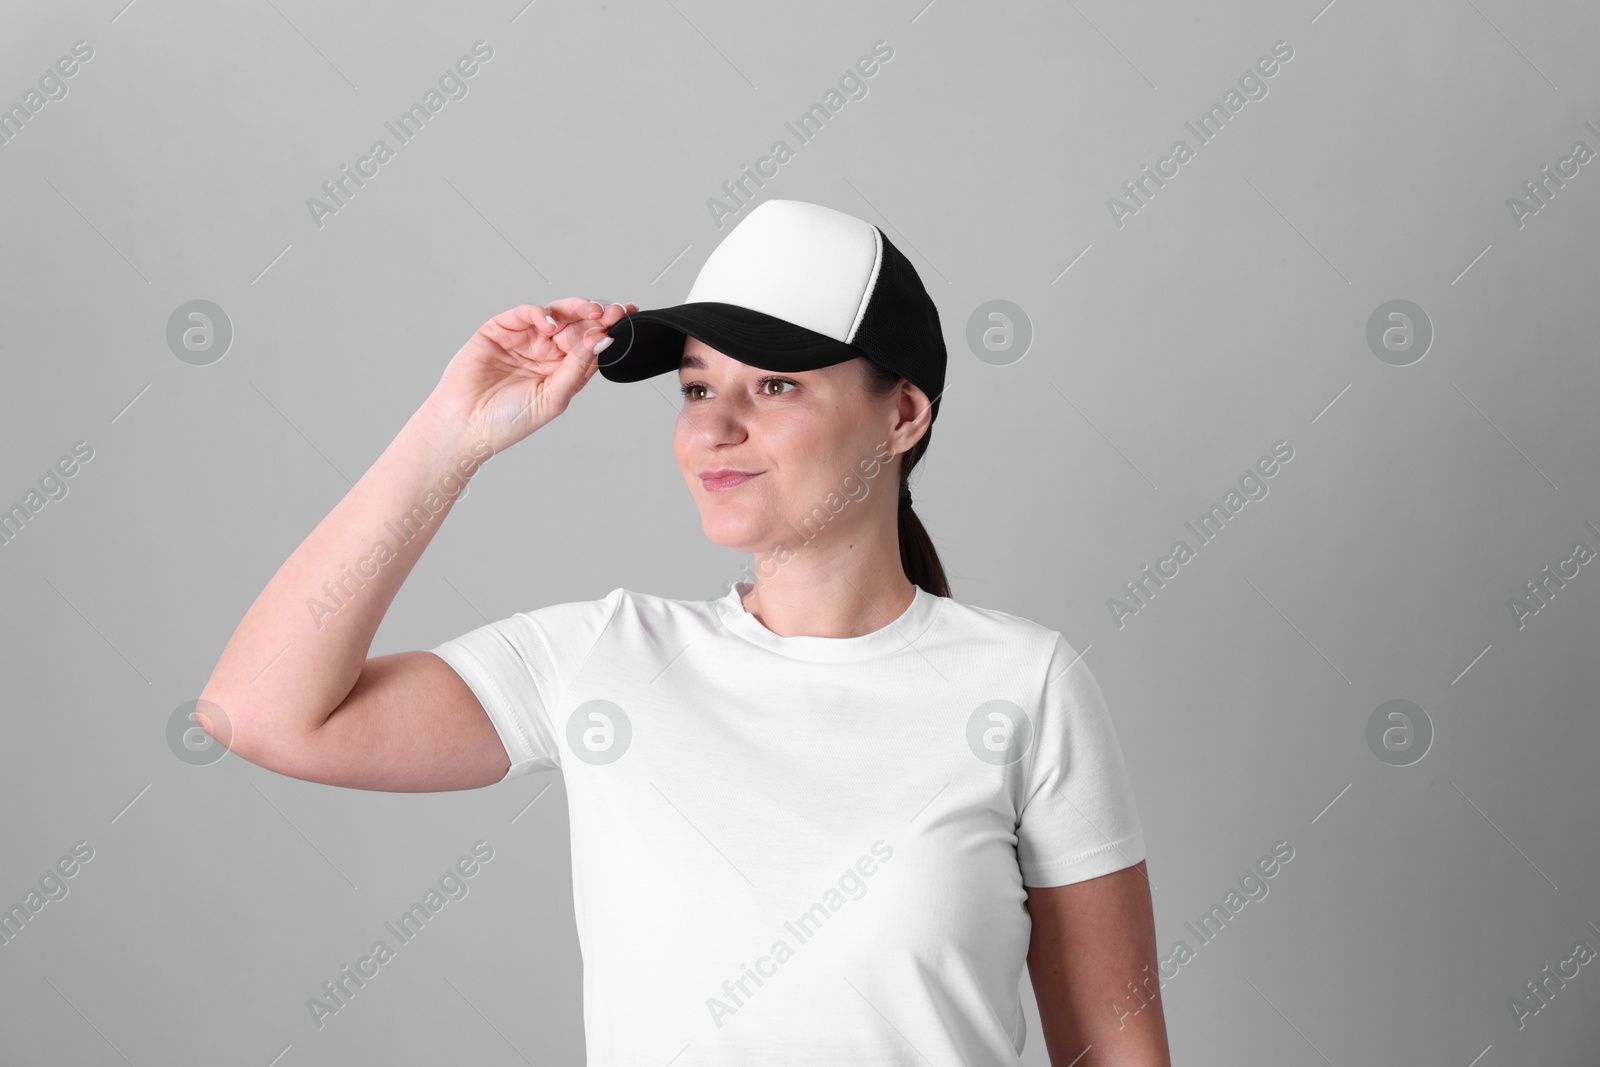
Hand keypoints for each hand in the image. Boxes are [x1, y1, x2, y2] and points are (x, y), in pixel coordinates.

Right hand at [425, 298, 637, 453]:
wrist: (464, 425)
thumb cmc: (508, 421)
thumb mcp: (554, 397)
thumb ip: (577, 368)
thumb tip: (602, 340)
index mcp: (563, 371)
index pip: (591, 345)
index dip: (608, 330)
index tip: (627, 318)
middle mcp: (546, 353)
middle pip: (578, 326)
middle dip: (597, 316)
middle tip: (613, 312)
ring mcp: (525, 339)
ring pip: (556, 314)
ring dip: (575, 310)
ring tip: (590, 312)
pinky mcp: (501, 330)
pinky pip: (525, 313)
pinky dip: (540, 312)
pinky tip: (550, 322)